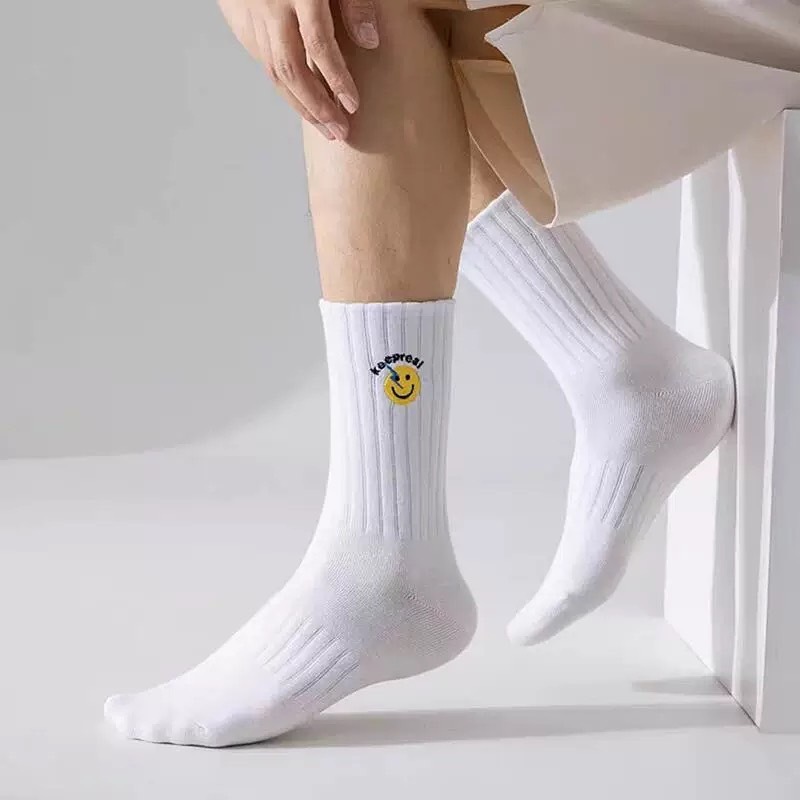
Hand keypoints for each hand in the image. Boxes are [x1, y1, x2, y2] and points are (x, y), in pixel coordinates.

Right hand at [218, 0, 378, 141]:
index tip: (353, 104)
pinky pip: (263, 62)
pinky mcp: (242, 21)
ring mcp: (252, 16)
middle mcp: (270, 7)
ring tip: (325, 127)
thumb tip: (370, 40)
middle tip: (340, 130)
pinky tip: (302, 102)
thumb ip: (353, 0)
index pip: (318, 43)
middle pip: (291, 68)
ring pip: (274, 72)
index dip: (336, 78)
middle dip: (317, 106)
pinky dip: (284, 87)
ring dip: (301, 105)